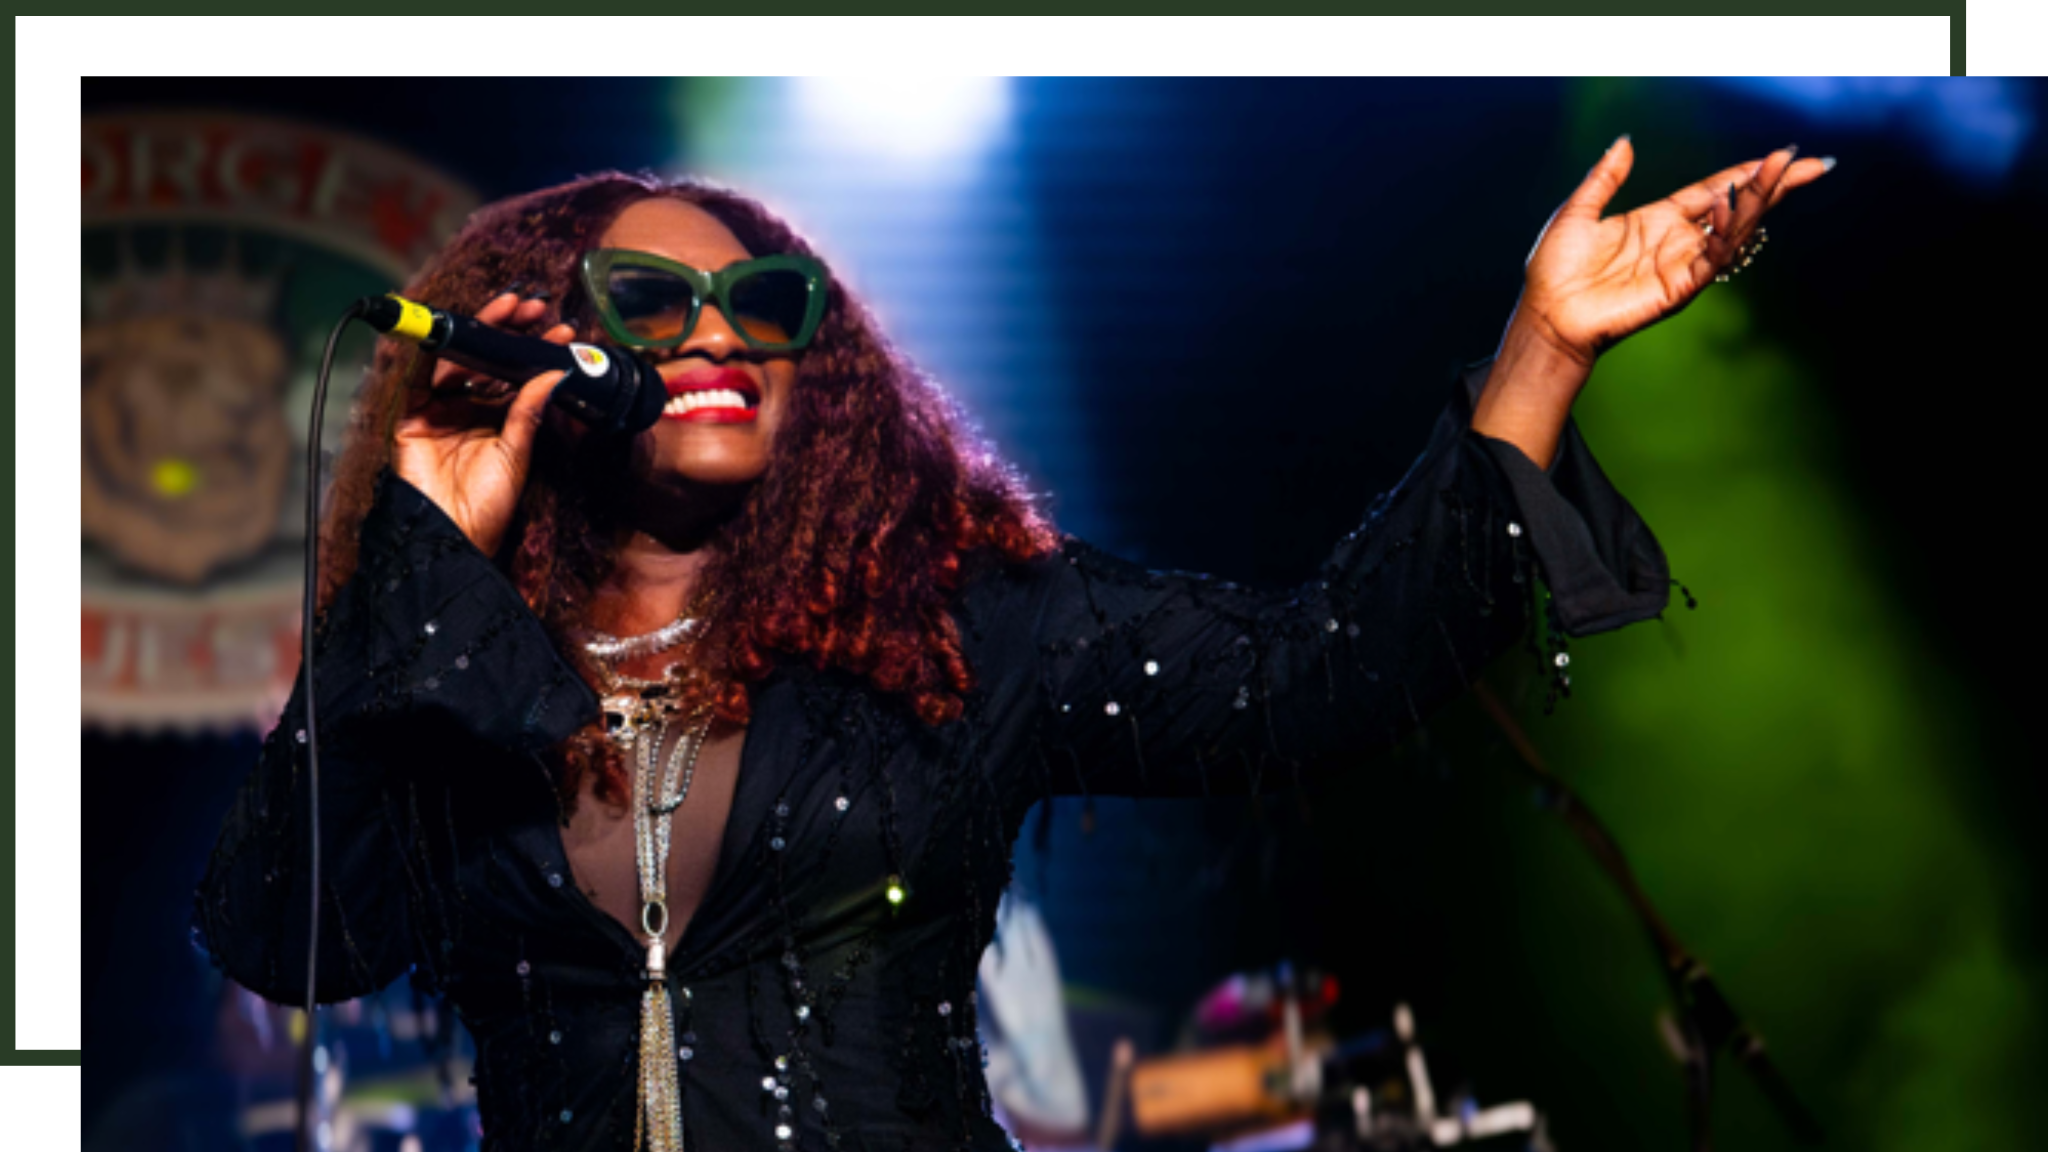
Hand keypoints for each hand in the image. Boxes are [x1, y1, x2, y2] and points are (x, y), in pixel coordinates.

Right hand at [392, 290, 577, 557]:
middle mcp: (470, 409)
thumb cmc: (488, 505)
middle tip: (536, 307)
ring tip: (513, 309)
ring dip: (482, 332)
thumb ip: (529, 411)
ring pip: (459, 360)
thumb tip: (555, 372)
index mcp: (499, 419)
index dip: (537, 349)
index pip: (518, 374)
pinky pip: (420, 376)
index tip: (563, 330)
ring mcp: (440, 410)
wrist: (452, 536)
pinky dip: (433, 351)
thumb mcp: (517, 453)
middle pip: (488, 359)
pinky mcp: (412, 415)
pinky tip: (454, 329)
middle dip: (510, 330)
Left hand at [1518, 139, 1834, 367]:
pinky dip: (1725, 233)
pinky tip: (1729, 205)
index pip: (1714, 190)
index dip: (1746, 174)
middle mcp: (1676, 242)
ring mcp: (1680, 265)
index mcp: (1657, 220)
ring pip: (1732, 231)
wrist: (1545, 316)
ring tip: (1781, 171)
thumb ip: (1604, 178)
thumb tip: (1624, 142)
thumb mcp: (1577, 211)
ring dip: (1757, 201)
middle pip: (1737, 208)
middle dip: (1774, 186)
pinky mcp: (1678, 288)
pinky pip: (1712, 258)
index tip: (1782, 156)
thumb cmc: (1555, 271)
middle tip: (1812, 164)